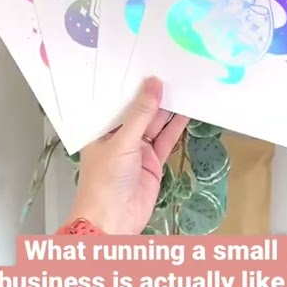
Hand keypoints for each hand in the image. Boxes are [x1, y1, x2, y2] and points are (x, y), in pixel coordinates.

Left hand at [70, 77, 188, 235]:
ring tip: (182, 88)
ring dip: (167, 110)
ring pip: (154, 125)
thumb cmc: (104, 181)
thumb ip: (141, 114)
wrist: (113, 220)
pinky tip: (185, 113)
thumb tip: (153, 85)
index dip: (132, 86)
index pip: (117, 102)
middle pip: (138, 113)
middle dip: (153, 96)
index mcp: (101, 130)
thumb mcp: (123, 141)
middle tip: (171, 73)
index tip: (148, 66)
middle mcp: (118, 138)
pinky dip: (175, 128)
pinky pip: (165, 141)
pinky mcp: (152, 163)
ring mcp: (136, 151)